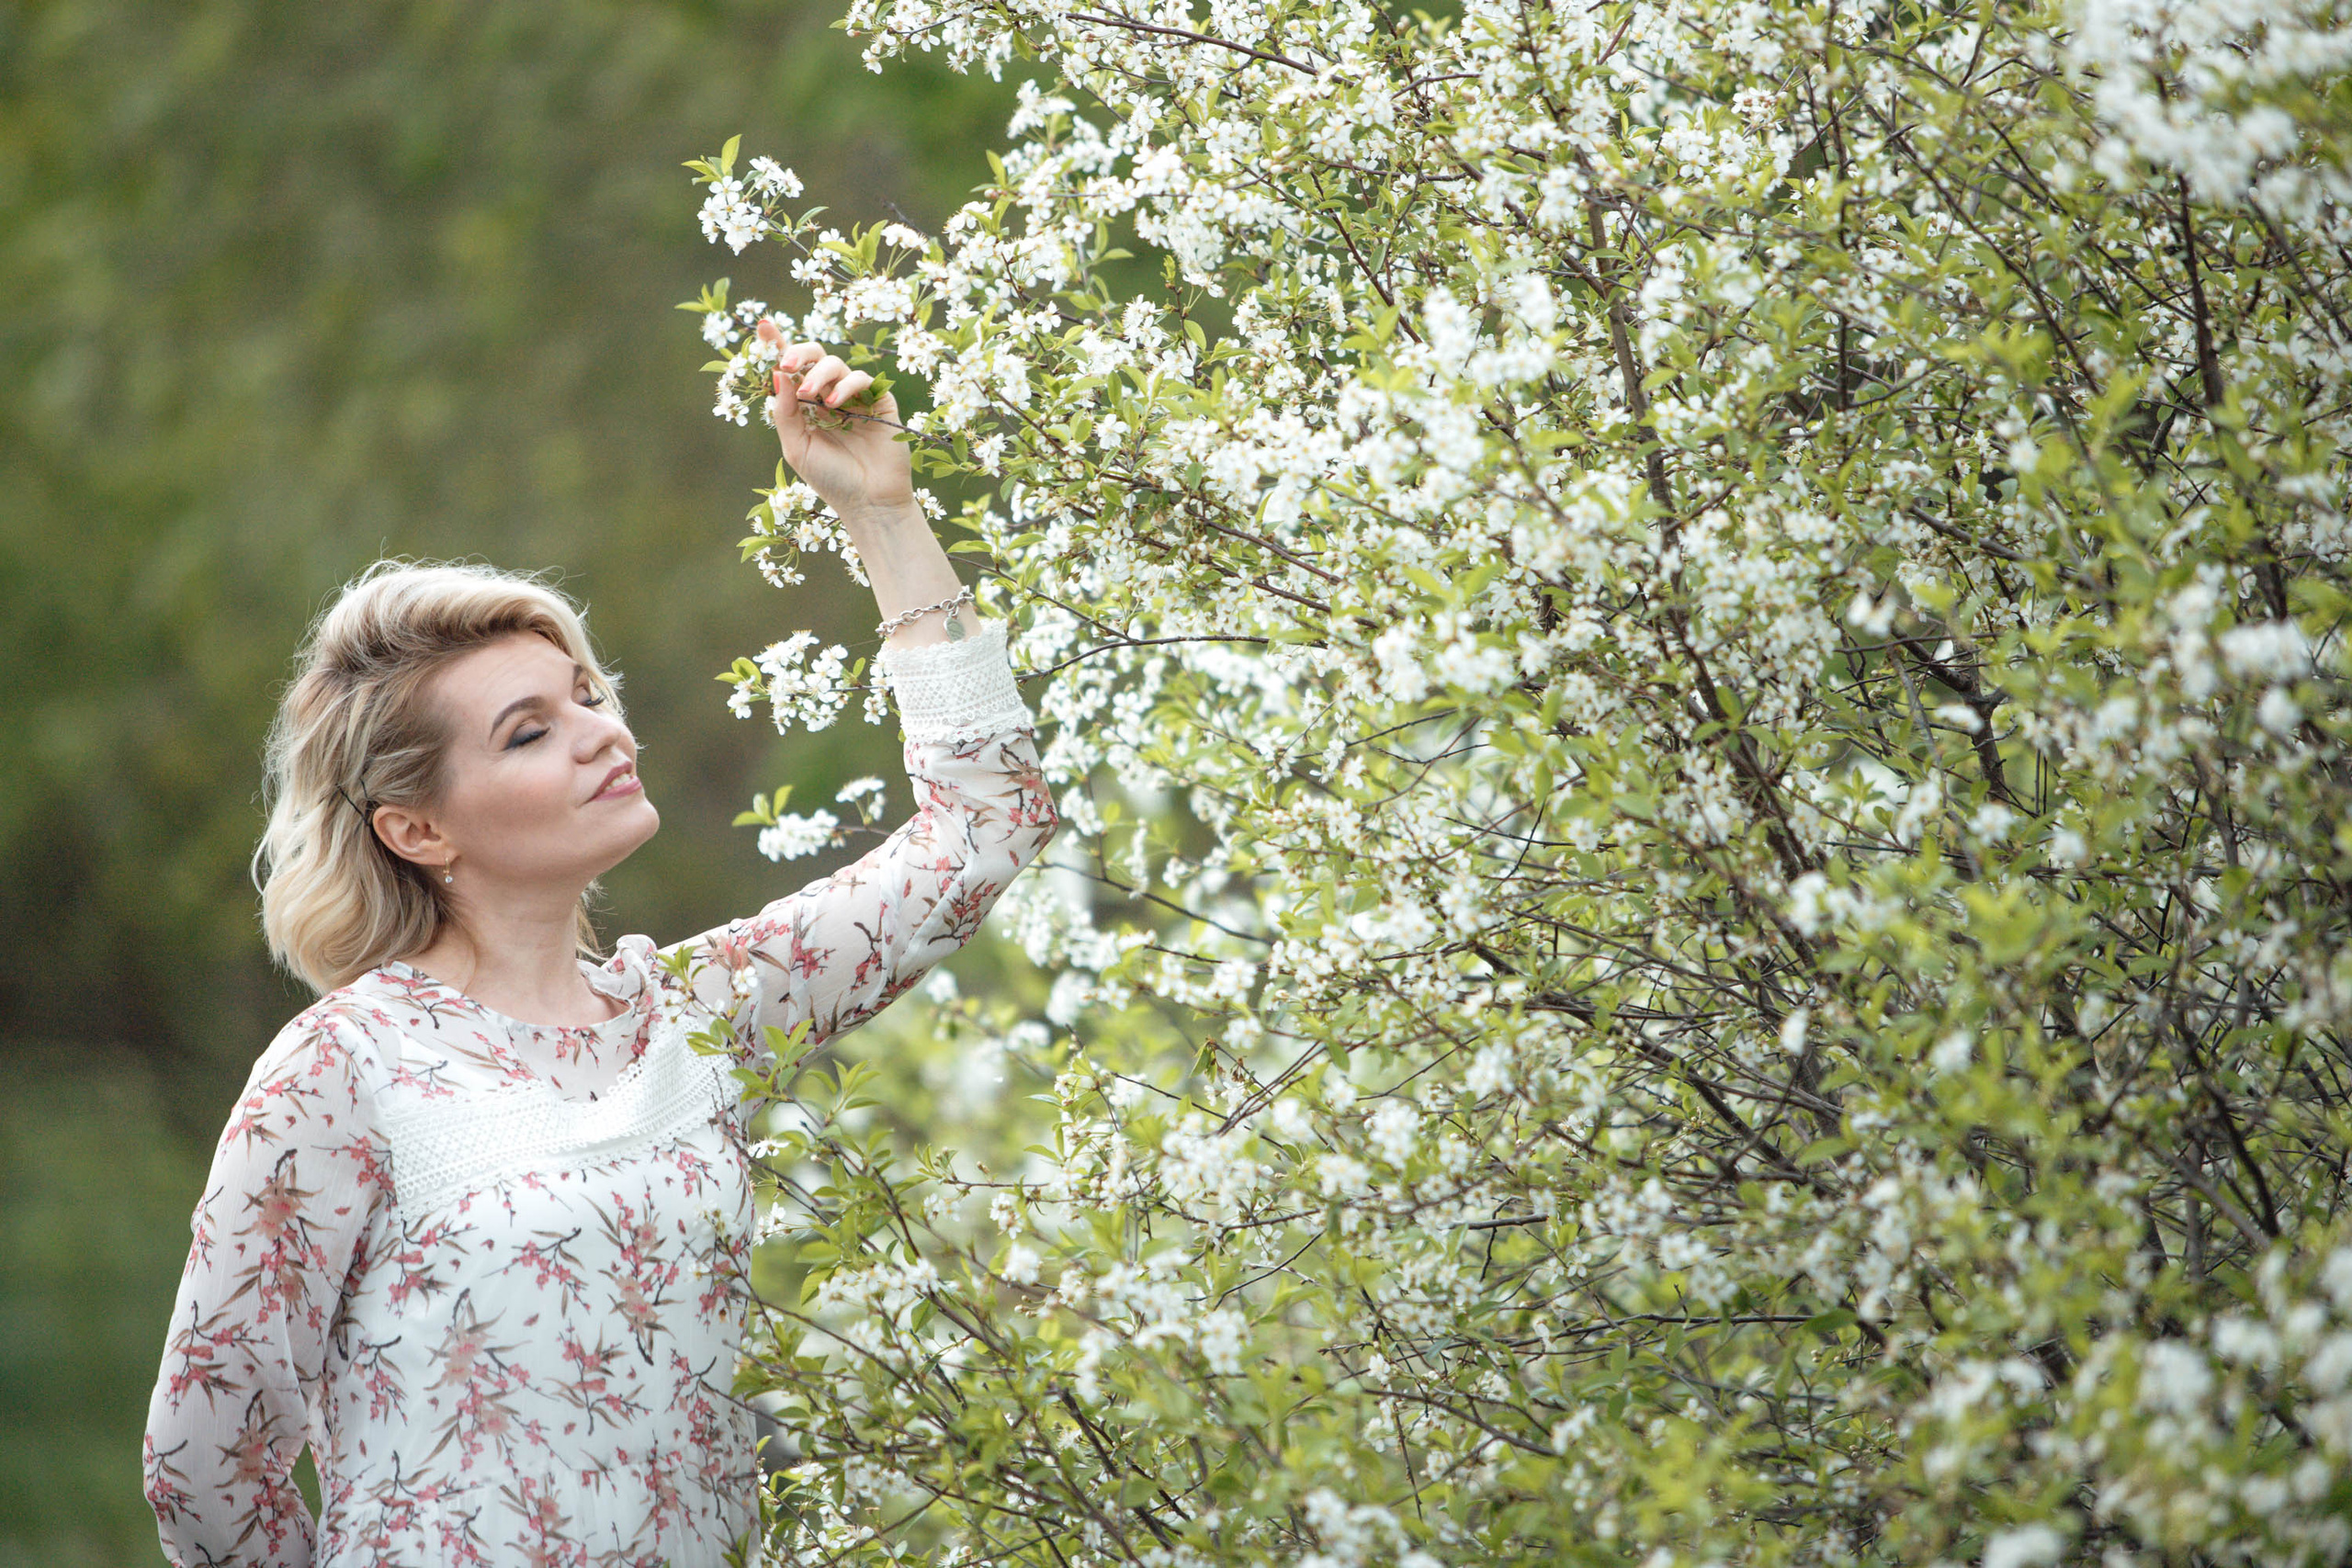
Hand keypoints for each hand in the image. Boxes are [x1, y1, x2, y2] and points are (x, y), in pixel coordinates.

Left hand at [760, 321, 915, 522]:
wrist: (869, 502)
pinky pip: (862, 379)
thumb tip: (778, 375)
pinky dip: (846, 386)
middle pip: (815, 357)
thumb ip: (785, 412)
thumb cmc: (831, 480)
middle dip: (800, 353)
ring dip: (819, 374)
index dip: (778, 345)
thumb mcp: (797, 447)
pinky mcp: (879, 402)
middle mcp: (829, 397)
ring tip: (813, 397)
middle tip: (789, 364)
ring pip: (836, 364)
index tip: (763, 326)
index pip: (791, 370)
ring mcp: (855, 399)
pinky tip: (836, 405)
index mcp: (806, 407)